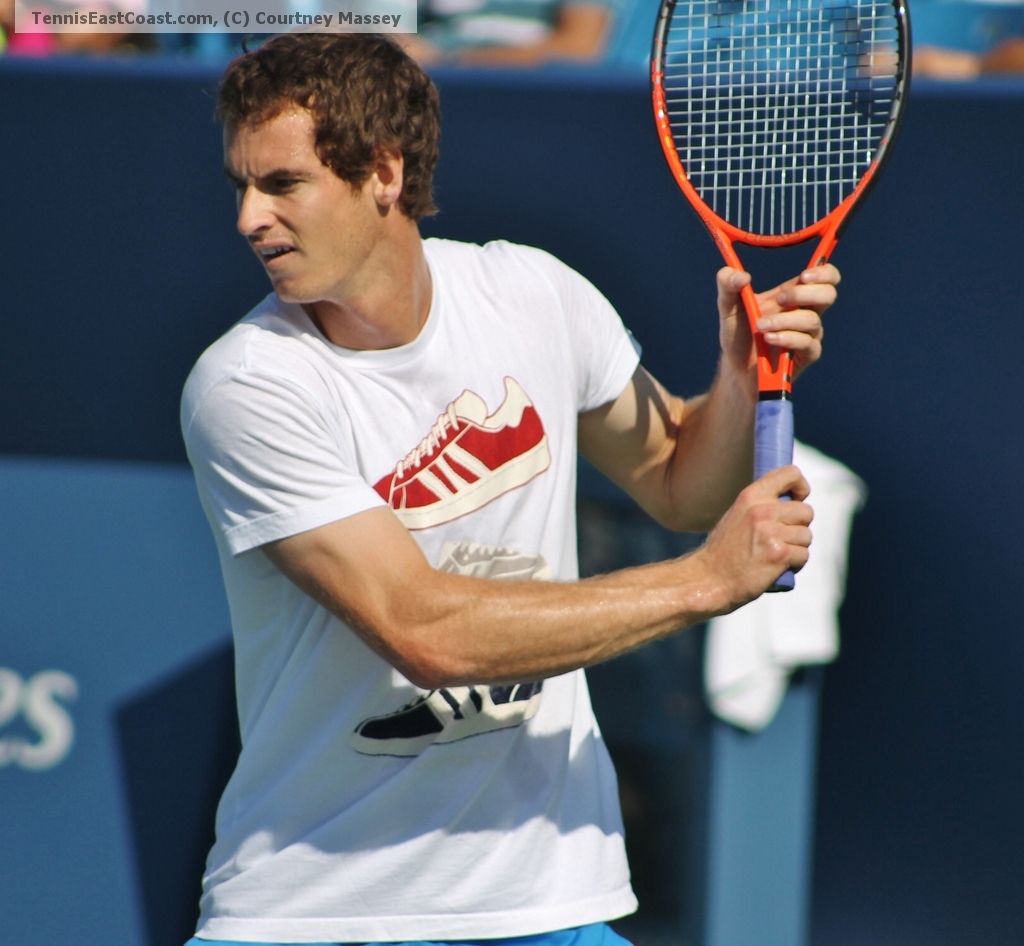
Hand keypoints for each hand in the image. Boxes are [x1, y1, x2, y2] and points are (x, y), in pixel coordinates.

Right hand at [692, 464, 812, 610]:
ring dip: (797, 548)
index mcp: (750, 496)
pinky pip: (803, 555)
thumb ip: (761, 505)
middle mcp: (762, 510)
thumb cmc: (723, 551)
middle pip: (806, 511)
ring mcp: (771, 533)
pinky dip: (795, 564)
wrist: (708, 579)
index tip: (798, 499)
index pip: (790, 473)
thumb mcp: (737, 515)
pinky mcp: (779, 554)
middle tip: (782, 538)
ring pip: (807, 536)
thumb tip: (791, 502)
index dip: (801, 487)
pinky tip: (777, 567)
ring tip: (776, 555)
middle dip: (799, 527)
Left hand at [717, 264, 838, 381]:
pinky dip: (787, 338)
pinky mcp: (806, 355)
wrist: (735, 369)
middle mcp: (805, 312)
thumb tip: (740, 275)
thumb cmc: (737, 335)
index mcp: (793, 295)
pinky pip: (807, 343)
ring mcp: (808, 334)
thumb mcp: (727, 306)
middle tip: (779, 299)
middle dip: (803, 294)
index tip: (804, 276)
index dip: (823, 273)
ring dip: (784, 320)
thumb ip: (727, 283)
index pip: (825, 277)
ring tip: (760, 326)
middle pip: (828, 295)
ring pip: (812, 320)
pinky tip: (768, 339)